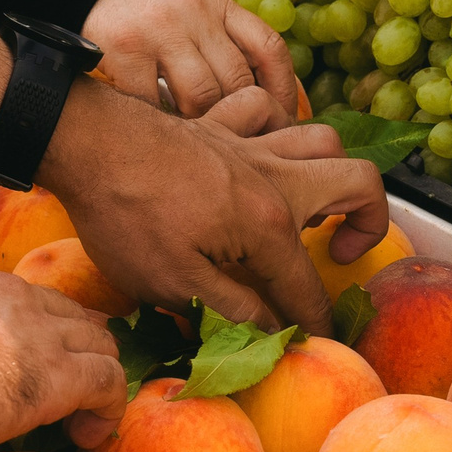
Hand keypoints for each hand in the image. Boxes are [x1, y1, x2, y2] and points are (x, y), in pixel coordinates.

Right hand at [0, 251, 126, 451]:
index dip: (14, 317)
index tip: (10, 348)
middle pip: (59, 306)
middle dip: (71, 339)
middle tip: (68, 377)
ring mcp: (33, 329)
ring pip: (96, 338)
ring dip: (97, 372)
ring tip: (86, 410)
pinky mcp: (56, 375)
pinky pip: (108, 382)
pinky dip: (108, 408)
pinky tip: (88, 434)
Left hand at [41, 84, 386, 334]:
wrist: (83, 143)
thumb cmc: (124, 216)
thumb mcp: (173, 285)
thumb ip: (232, 311)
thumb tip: (272, 332)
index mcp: (268, 224)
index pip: (308, 285)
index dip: (316, 323)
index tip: (317, 343)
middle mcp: (273, 175)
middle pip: (358, 181)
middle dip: (368, 221)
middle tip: (337, 252)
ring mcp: (248, 141)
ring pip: (322, 138)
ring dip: (328, 170)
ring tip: (308, 206)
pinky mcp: (217, 122)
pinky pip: (266, 108)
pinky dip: (276, 125)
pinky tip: (259, 153)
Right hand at [83, 0, 299, 119]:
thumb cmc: (147, 10)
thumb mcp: (193, 11)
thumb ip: (224, 44)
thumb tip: (266, 103)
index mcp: (217, 3)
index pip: (269, 47)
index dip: (284, 90)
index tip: (284, 122)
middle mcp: (194, 12)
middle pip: (236, 79)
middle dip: (240, 119)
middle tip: (238, 146)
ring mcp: (159, 29)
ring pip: (200, 95)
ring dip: (200, 125)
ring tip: (195, 140)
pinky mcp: (125, 49)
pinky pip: (152, 102)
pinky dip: (159, 122)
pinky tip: (158, 130)